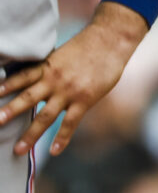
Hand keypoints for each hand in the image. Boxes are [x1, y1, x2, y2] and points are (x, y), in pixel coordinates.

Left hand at [0, 2, 145, 154]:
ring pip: (46, 115)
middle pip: (28, 98)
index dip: (6, 86)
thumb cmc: (89, 46)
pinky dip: (62, 137)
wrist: (111, 41)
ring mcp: (70, 91)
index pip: (22, 78)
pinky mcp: (85, 99)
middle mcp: (55, 79)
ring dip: (31, 133)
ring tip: (18, 149)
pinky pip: (71, 122)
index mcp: (48, 66)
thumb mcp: (64, 53)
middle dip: (10, 111)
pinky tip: (55, 151)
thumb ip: (51, 69)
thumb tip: (39, 81)